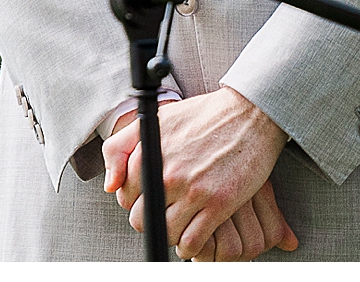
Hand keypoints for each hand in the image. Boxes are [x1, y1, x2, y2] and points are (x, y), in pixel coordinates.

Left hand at [101, 88, 295, 259]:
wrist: (249, 113)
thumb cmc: (203, 116)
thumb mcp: (155, 120)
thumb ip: (121, 148)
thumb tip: (110, 186)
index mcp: (149, 153)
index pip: (125, 196)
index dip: (136, 200)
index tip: (151, 198)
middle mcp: (168, 174)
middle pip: (141, 220)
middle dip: (150, 220)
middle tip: (165, 213)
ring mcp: (194, 191)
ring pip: (166, 234)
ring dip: (171, 234)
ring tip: (180, 225)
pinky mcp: (219, 204)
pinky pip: (192, 242)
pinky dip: (190, 246)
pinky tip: (194, 236)